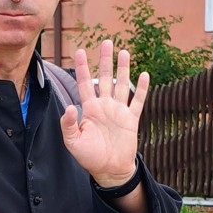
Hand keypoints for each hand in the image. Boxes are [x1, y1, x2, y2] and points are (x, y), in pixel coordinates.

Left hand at [59, 40, 148, 187]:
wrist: (109, 170)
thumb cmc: (89, 157)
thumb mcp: (72, 142)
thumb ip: (68, 124)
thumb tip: (68, 107)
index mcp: (89, 109)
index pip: (84, 83)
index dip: (82, 67)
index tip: (79, 51)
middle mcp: (104, 106)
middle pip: (105, 78)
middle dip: (105, 60)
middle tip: (106, 42)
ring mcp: (118, 111)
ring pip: (122, 85)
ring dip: (123, 69)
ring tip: (124, 52)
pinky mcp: (131, 119)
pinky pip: (137, 101)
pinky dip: (141, 88)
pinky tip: (144, 74)